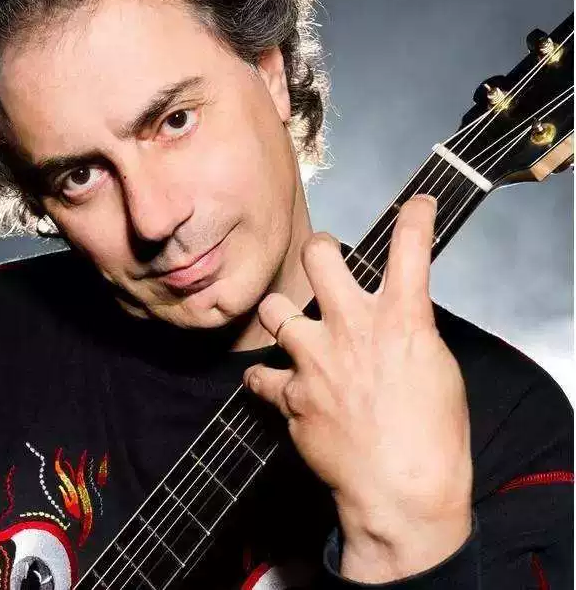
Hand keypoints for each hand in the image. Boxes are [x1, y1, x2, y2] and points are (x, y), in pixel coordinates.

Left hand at [243, 195, 471, 582]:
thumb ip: (409, 332)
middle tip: (322, 258)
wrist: (402, 491)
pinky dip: (266, 381)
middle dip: (318, 249)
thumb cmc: (433, 438)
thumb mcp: (437, 370)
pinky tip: (275, 386)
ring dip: (281, 316)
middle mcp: (351, 328)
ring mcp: (315, 359)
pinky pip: (260, 377)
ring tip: (292, 330)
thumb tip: (393, 320)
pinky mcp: (291, 395)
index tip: (415, 206)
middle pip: (317, 256)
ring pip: (274, 309)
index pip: (410, 248)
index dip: (414, 216)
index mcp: (401, 320)